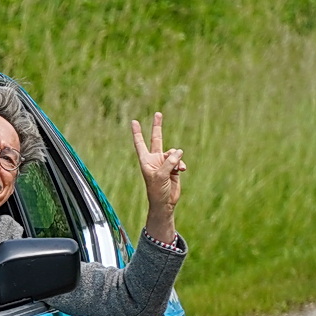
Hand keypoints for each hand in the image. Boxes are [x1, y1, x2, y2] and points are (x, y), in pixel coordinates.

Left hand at [130, 111, 185, 244]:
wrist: (165, 202)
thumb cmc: (157, 191)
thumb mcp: (161, 175)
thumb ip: (169, 162)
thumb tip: (178, 151)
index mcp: (146, 160)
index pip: (140, 143)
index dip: (137, 133)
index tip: (134, 121)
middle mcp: (154, 159)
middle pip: (156, 139)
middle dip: (157, 127)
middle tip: (158, 113)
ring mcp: (164, 163)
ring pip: (173, 153)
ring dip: (177, 159)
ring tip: (177, 169)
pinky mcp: (173, 167)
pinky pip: (179, 160)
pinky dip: (181, 164)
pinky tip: (182, 170)